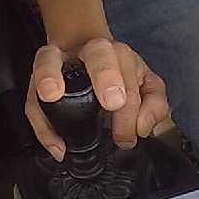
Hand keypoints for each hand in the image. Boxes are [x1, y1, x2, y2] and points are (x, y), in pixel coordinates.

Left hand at [25, 37, 168, 161]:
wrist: (86, 61)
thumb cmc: (65, 85)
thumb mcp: (41, 103)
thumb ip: (45, 126)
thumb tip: (60, 149)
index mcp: (58, 56)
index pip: (50, 59)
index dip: (50, 75)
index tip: (51, 94)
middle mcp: (93, 49)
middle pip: (101, 54)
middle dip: (107, 77)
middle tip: (113, 104)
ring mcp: (123, 58)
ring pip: (131, 75)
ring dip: (131, 110)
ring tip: (123, 138)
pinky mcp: (145, 73)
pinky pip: (156, 90)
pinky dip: (153, 111)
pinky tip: (142, 129)